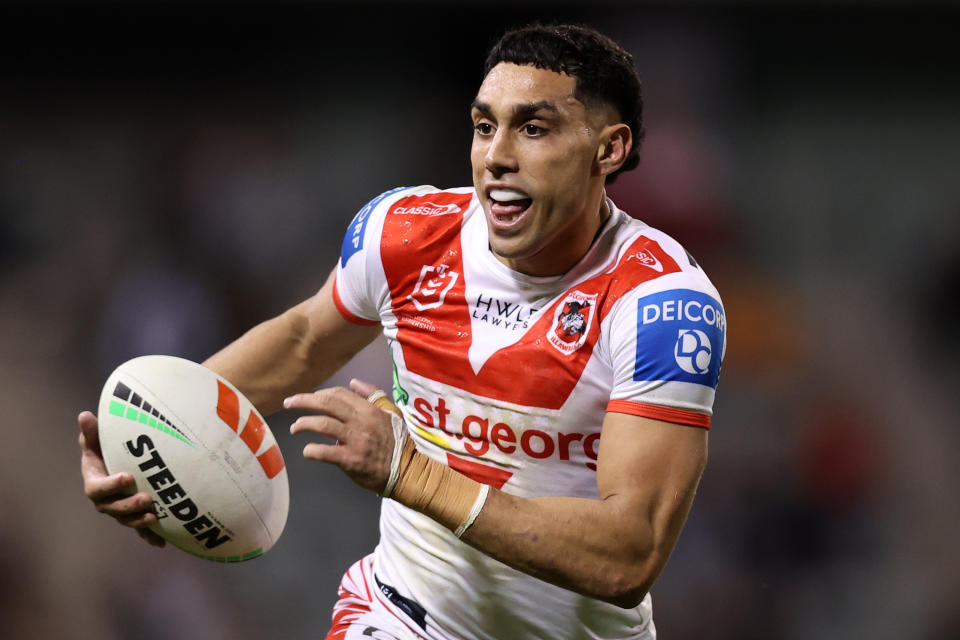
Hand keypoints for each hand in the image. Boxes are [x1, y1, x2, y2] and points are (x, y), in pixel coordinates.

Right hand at [78, 411, 165, 546]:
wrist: (115, 466)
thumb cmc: (104, 451)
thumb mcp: (96, 441)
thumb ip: (91, 432)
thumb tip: (85, 415)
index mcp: (95, 483)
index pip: (98, 488)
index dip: (112, 485)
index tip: (128, 477)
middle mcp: (105, 501)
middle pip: (114, 509)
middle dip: (130, 506)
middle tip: (147, 498)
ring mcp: (119, 511)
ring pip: (127, 521)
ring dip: (140, 522)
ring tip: (154, 517)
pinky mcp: (133, 517)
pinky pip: (140, 530)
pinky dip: (150, 537)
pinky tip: (162, 542)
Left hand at [285, 379, 395, 493]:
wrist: (406, 470)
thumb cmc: (398, 442)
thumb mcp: (391, 412)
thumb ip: (373, 395)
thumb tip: (353, 381)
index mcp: (369, 409)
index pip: (339, 394)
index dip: (320, 394)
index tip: (309, 398)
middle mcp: (361, 421)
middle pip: (326, 404)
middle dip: (304, 401)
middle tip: (288, 404)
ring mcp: (355, 441)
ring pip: (323, 425)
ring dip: (304, 424)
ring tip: (294, 428)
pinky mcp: (351, 460)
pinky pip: (325, 452)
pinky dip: (312, 450)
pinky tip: (307, 451)